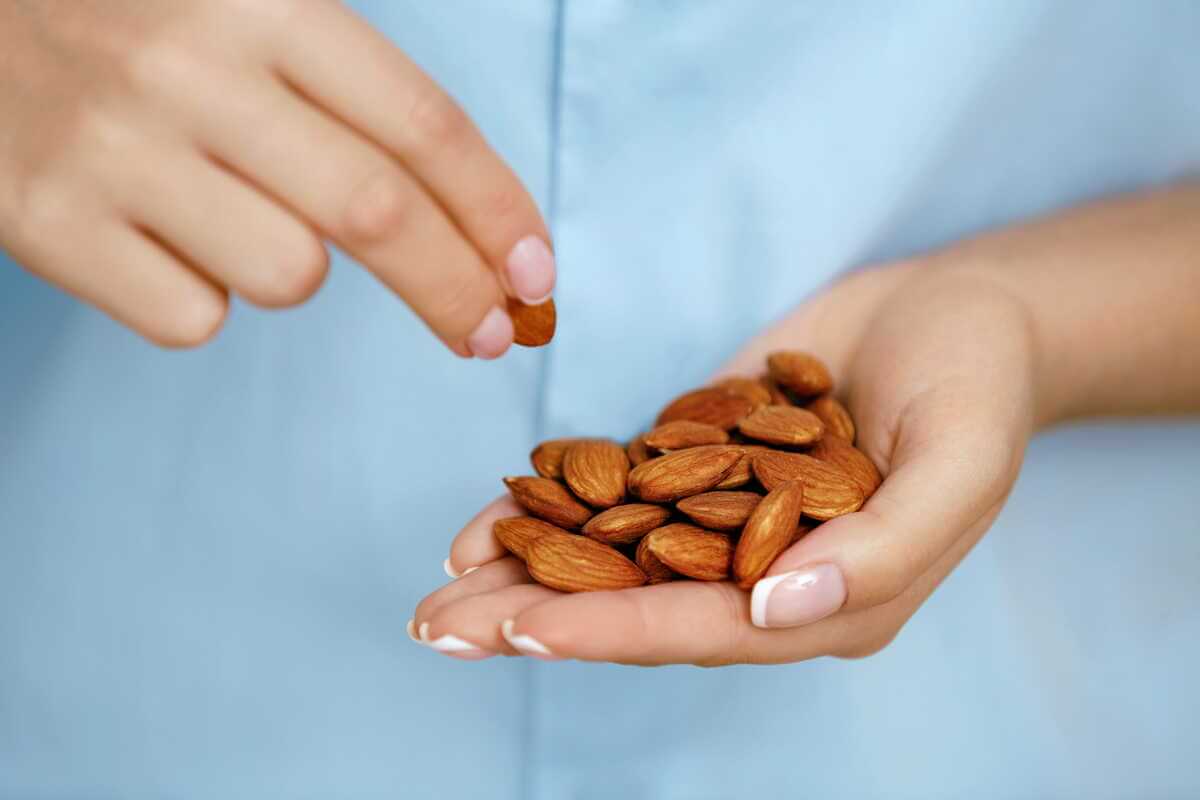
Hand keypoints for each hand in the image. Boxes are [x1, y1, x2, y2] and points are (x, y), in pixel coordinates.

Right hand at [0, 0, 552, 355]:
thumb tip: (478, 220)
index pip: (421, 124)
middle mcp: (188, 70)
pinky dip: (203, 297)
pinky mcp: (45, 222)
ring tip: (238, 214)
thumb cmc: (135, 18)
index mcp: (260, 1)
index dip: (496, 209)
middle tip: (495, 332)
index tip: (536, 273)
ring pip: (287, 275)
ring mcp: (111, 150)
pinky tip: (164, 238)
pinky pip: (191, 317)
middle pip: (376, 214)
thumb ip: (350, 86)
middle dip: (457, 289)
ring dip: (297, 269)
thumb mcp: (247, 7)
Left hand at [411, 260, 1037, 663]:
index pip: (704, 627)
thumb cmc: (976, 383)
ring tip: (441, 584)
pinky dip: (555, 507)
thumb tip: (772, 612)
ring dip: (527, 570)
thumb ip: (882, 551)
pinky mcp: (703, 461)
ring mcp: (728, 518)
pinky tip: (491, 518)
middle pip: (638, 607)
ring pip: (614, 557)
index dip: (610, 630)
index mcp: (829, 598)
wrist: (957, 308)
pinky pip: (620, 493)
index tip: (519, 628)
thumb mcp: (961, 463)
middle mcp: (767, 573)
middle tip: (436, 628)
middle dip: (537, 618)